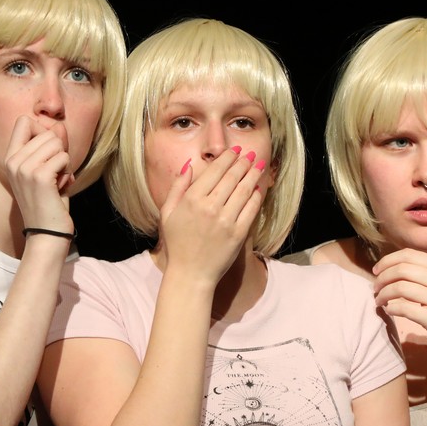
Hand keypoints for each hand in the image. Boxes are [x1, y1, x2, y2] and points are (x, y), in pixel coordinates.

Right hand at [4, 114, 74, 233]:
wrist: (47, 233)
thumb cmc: (48, 202)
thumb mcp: (44, 171)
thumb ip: (50, 148)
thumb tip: (60, 126)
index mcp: (10, 158)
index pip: (23, 121)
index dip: (43, 131)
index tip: (48, 152)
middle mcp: (13, 161)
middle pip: (46, 132)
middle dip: (58, 152)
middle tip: (54, 175)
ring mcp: (24, 168)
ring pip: (56, 143)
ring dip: (64, 162)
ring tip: (57, 181)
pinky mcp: (39, 176)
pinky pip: (63, 157)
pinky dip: (67, 171)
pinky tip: (61, 187)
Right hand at [158, 148, 264, 285]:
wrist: (191, 274)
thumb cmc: (178, 244)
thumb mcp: (168, 213)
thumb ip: (177, 187)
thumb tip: (189, 165)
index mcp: (192, 200)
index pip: (214, 171)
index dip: (227, 158)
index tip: (234, 151)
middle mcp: (210, 207)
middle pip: (232, 177)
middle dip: (243, 162)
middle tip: (249, 154)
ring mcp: (226, 220)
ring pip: (244, 190)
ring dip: (253, 174)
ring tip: (258, 165)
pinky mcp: (239, 233)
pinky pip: (251, 209)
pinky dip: (256, 195)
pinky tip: (258, 187)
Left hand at [371, 248, 426, 366]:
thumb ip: (423, 274)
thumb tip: (389, 265)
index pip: (409, 254)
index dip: (387, 261)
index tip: (376, 271)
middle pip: (402, 269)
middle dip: (382, 278)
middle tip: (375, 288)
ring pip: (401, 287)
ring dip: (383, 294)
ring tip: (379, 301)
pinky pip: (405, 308)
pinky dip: (391, 308)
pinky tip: (389, 311)